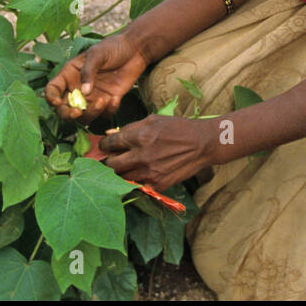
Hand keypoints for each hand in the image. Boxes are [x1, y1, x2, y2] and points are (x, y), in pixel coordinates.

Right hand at [45, 31, 149, 122]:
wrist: (135, 50)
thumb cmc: (113, 47)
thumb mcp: (97, 53)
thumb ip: (88, 71)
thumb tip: (83, 92)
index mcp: (70, 75)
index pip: (53, 89)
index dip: (50, 97)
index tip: (56, 102)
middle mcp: (78, 89)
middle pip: (64, 109)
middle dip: (68, 114)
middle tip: (78, 112)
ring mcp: (92, 97)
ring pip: (84, 116)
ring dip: (91, 114)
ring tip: (103, 100)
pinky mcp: (107, 102)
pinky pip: (104, 115)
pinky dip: (109, 111)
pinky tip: (116, 99)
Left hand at [97, 115, 217, 189]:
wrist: (202, 144)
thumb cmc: (178, 127)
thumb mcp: (154, 120)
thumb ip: (131, 128)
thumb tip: (110, 135)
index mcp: (140, 136)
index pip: (110, 144)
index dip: (103, 145)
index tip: (103, 146)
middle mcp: (142, 156)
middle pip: (111, 165)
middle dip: (108, 161)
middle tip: (111, 159)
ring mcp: (150, 172)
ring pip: (122, 178)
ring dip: (120, 173)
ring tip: (124, 167)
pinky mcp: (158, 184)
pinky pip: (138, 185)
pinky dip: (135, 180)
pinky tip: (139, 173)